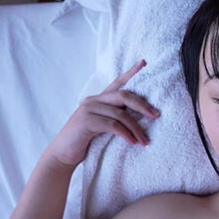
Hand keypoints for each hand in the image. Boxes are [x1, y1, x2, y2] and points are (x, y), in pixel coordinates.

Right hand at [45, 60, 159, 169]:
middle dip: (143, 106)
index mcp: (98, 99)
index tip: (144, 63)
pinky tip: (132, 142)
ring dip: (136, 128)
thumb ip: (114, 118)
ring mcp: (88, 109)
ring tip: (145, 141)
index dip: (131, 72)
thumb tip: (140, 118)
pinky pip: (112, 125)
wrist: (62, 155)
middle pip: (124, 95)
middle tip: (156, 116)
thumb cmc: (85, 142)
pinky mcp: (86, 121)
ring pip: (120, 113)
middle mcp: (93, 100)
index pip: (117, 82)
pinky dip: (125, 134)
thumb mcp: (102, 126)